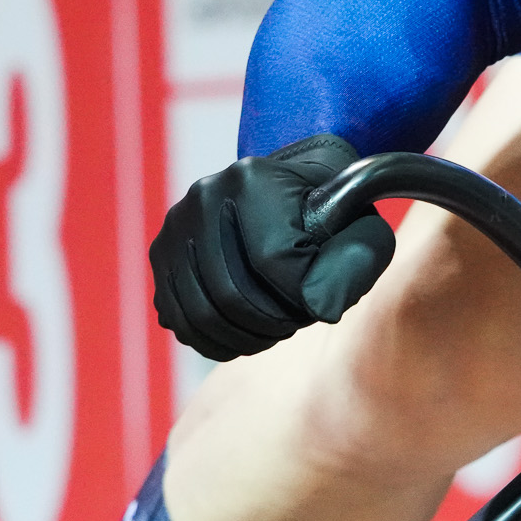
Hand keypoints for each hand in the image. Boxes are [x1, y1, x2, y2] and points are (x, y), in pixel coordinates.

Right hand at [149, 134, 395, 359]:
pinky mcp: (161, 254)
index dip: (299, 299)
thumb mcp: (359, 227)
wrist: (292, 188)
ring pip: (200, 312)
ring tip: (274, 331)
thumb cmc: (330, 212)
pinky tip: (244, 338)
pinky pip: (179, 317)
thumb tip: (319, 305)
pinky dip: (213, 341)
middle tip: (296, 324)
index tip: (319, 304)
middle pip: (230, 292)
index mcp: (253, 178)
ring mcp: (177, 225)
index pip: (271, 261)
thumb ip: (355, 261)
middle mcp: (205, 195)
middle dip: (271, 324)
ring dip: (243, 337)